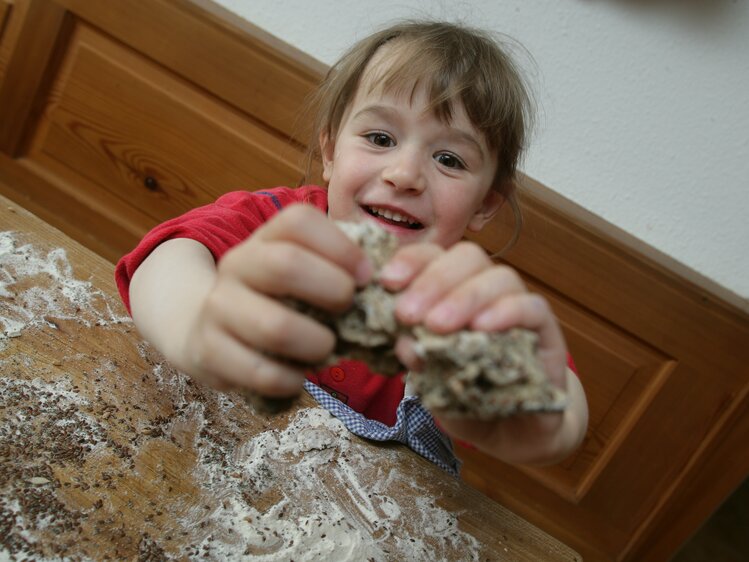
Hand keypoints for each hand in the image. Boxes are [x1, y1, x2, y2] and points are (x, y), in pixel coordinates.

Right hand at [179, 205, 371, 396]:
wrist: (206, 326)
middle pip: (286, 266)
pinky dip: (292, 380)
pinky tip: (300, 376)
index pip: (299, 221)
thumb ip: (341, 269)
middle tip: (349, 310)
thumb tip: (390, 283)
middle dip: (332, 291)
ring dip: (316, 344)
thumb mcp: (301, 272)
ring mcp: (219, 308)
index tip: (366, 277)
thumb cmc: (277, 299)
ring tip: (327, 349)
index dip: (341, 247)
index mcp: (266, 238)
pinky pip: (261, 372)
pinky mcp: (209, 351)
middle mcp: (237, 264)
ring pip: (274, 327)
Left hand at [380, 241, 584, 464]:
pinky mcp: (547, 330)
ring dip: (465, 297)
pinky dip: (507, 311)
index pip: (434, 257)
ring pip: (500, 276)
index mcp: (452, 291)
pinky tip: (481, 328)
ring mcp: (519, 306)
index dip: (411, 261)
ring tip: (437, 326)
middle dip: (433, 281)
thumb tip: (403, 341)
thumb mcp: (431, 383)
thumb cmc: (467, 398)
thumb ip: (418, 361)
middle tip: (407, 314)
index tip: (387, 282)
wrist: (512, 432)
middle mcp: (486, 291)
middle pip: (467, 257)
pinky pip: (532, 307)